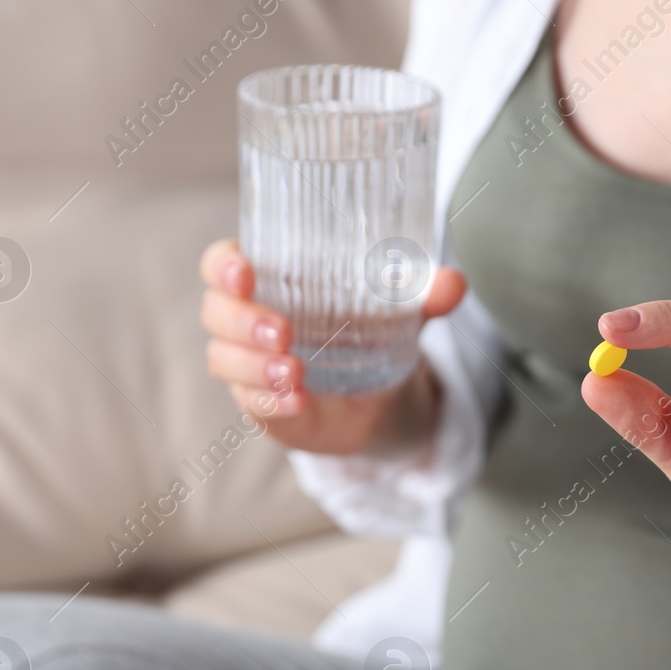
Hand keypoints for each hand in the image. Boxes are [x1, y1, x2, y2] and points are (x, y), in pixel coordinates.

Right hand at [198, 239, 465, 453]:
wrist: (379, 395)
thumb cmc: (370, 332)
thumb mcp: (399, 312)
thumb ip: (423, 297)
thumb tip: (454, 283)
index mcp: (269, 281)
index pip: (222, 264)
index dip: (224, 265)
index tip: (245, 271)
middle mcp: (247, 320)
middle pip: (216, 312)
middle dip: (243, 321)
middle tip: (284, 331)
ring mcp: (249, 366)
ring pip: (224, 360)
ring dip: (254, 366)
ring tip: (297, 372)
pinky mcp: (263, 405)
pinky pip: (252, 404)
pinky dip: (274, 403)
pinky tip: (300, 402)